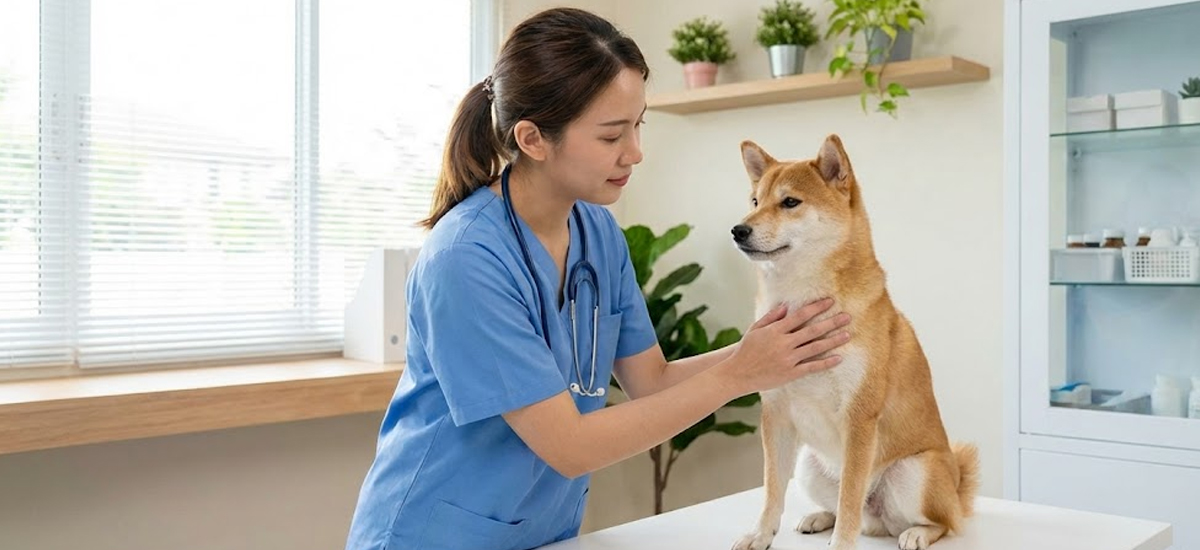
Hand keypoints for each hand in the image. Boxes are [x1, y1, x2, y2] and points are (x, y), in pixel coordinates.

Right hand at [720, 298, 850, 395]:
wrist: (738, 373)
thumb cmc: (746, 350)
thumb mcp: (755, 329)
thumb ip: (771, 317)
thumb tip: (786, 307)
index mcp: (775, 330)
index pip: (800, 316)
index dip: (816, 307)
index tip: (830, 301)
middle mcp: (784, 343)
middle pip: (812, 330)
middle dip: (831, 322)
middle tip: (847, 317)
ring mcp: (788, 359)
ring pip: (815, 348)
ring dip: (833, 341)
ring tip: (847, 335)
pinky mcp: (790, 373)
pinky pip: (812, 367)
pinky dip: (826, 363)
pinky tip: (838, 358)